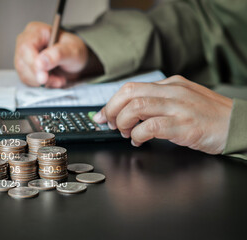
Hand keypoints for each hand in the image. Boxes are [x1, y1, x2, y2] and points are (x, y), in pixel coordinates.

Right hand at [14, 22, 88, 87]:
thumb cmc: (73, 49)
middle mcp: (25, 42)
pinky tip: (53, 80)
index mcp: (35, 31)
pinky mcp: (25, 68)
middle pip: (22, 62)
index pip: (26, 47)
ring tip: (59, 79)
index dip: (33, 63)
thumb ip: (57, 54)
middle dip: (39, 76)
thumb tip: (40, 63)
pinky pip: (27, 80)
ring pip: (24, 74)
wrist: (74, 59)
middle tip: (58, 80)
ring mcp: (23, 56)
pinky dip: (41, 85)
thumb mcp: (72, 50)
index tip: (43, 77)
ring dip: (42, 82)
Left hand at [93, 75, 232, 153]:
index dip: (112, 101)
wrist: (238, 125)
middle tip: (109, 123)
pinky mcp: (183, 125)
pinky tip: (138, 141)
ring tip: (125, 133)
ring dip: (123, 122)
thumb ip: (159, 101)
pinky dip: (137, 135)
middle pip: (129, 93)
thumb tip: (130, 112)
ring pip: (136, 108)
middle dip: (111, 109)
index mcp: (171, 84)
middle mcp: (173, 91)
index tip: (103, 114)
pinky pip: (150, 127)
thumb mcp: (183, 100)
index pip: (132, 87)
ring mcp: (179, 107)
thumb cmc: (209, 116)